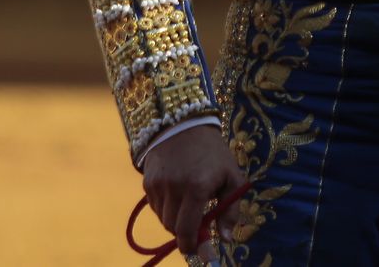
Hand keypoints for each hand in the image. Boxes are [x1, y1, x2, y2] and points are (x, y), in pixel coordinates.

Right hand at [141, 125, 247, 256]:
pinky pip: (156, 207)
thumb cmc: (214, 153)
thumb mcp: (231, 177)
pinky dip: (167, 209)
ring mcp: (157, 185)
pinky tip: (177, 195)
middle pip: (174, 228)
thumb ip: (230, 210)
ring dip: (176, 221)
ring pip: (164, 219)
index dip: (192, 246)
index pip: (187, 229)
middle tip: (198, 226)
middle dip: (186, 233)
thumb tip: (226, 239)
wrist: (184, 125)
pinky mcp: (147, 183)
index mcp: (197, 187)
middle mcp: (174, 188)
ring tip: (189, 204)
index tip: (200, 254)